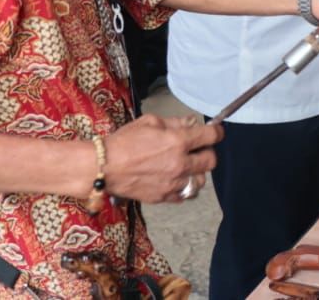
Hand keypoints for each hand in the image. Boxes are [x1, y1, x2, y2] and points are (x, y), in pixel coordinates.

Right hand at [103, 115, 221, 203]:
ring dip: (196, 173)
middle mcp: (180, 164)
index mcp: (178, 141)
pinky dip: (183, 188)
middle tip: (197, 150)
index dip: (216, 132)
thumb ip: (175, 123)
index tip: (215, 132)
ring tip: (185, 167)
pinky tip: (175, 180)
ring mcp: (173, 183)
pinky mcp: (164, 197)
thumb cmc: (124, 141)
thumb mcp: (150, 122)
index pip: (211, 136)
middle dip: (207, 153)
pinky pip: (185, 195)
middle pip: (211, 161)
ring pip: (200, 181)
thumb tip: (191, 123)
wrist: (103, 167)